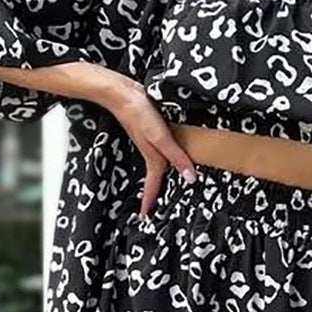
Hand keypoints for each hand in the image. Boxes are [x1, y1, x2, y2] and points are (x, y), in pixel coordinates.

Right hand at [100, 72, 196, 216]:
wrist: (121, 93)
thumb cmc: (138, 113)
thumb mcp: (161, 137)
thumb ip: (176, 156)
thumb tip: (190, 178)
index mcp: (154, 158)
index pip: (153, 186)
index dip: (150, 202)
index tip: (145, 218)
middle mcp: (151, 152)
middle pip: (156, 176)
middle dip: (154, 192)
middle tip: (154, 207)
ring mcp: (150, 140)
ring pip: (158, 162)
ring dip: (159, 175)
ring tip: (162, 185)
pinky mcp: (150, 128)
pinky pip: (160, 148)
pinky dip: (164, 155)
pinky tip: (169, 150)